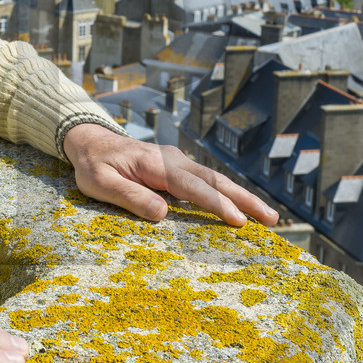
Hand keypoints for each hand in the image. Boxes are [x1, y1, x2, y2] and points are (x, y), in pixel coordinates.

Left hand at [63, 121, 278, 227]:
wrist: (89, 141)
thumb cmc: (93, 165)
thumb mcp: (100, 184)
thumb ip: (130, 197)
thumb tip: (162, 214)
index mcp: (157, 164)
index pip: (194, 187)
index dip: (218, 205)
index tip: (239, 221)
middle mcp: (174, 160)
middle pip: (216, 180)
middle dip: (245, 200)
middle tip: (272, 219)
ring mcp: (178, 162)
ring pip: (216, 180)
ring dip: (242, 197)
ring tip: (268, 217)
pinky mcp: (177, 168)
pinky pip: (206, 182)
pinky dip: (227, 194)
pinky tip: (239, 209)